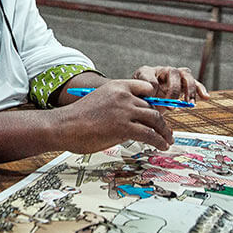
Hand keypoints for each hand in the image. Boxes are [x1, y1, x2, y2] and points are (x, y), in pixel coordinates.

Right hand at [52, 79, 173, 152]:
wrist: (64, 126)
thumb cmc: (78, 117)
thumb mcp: (100, 101)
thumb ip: (118, 107)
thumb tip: (133, 122)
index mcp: (117, 86)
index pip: (146, 88)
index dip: (155, 101)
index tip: (160, 111)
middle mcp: (124, 95)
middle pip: (152, 107)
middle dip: (161, 120)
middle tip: (166, 130)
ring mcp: (125, 110)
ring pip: (155, 119)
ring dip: (164, 131)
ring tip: (167, 140)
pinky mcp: (125, 127)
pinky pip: (150, 134)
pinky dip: (159, 141)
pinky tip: (161, 146)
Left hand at [132, 66, 208, 102]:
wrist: (147, 97)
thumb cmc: (142, 96)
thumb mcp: (137, 96)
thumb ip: (142, 96)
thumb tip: (152, 95)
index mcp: (147, 72)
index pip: (148, 74)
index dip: (151, 83)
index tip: (151, 95)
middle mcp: (163, 71)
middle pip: (173, 73)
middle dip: (173, 91)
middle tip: (170, 106)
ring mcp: (175, 76)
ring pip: (186, 76)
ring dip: (189, 90)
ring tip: (189, 104)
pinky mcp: (184, 84)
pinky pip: (195, 84)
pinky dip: (201, 90)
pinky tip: (205, 97)